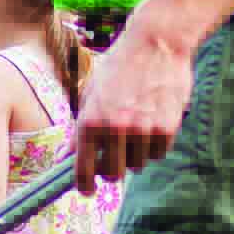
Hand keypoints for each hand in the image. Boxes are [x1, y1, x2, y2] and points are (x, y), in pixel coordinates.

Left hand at [73, 16, 195, 191]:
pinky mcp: (167, 128)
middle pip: (113, 174)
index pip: (84, 169)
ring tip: (136, 129)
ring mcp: (142, 130)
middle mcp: (114, 128)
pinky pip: (158, 154)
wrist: (156, 42)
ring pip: (137, 165)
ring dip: (135, 155)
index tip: (87, 191)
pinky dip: (154, 146)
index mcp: (90, 120)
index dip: (84, 185)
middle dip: (112, 169)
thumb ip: (80, 128)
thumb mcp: (91, 92)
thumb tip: (66, 158)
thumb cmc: (119, 66)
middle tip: (115, 158)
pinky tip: (152, 124)